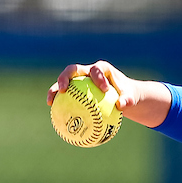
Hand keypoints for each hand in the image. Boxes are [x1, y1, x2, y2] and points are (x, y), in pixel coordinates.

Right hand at [47, 61, 171, 127]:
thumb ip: (127, 100)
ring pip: (64, 81)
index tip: (103, 89)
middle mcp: (88, 71)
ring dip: (55, 89)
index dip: (98, 77)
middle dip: (66, 77)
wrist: (122, 95)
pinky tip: (54, 114)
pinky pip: (65, 95)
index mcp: (101, 69)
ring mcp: (79, 79)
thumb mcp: (131, 97)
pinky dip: (58, 102)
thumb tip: (121, 106)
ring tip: (50, 101)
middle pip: (73, 70)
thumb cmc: (126, 95)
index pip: (97, 69)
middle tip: (64, 89)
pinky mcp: (75, 88)